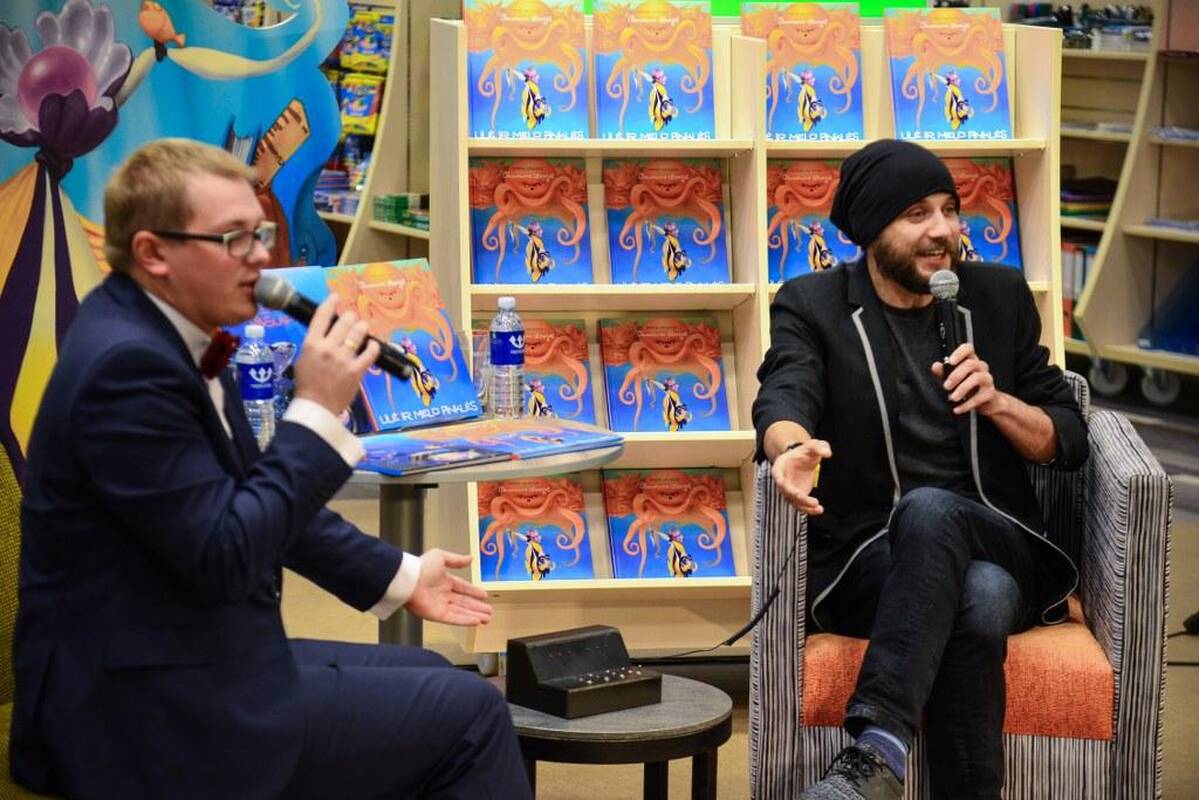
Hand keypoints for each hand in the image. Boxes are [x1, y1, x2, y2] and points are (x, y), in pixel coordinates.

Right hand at [292, 294, 379, 415]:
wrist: (316, 407)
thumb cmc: (307, 384)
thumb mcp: (303, 359)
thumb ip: (314, 343)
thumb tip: (326, 330)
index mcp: (311, 344)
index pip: (321, 316)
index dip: (330, 302)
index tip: (336, 297)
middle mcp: (327, 348)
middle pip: (344, 321)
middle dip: (350, 317)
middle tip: (352, 320)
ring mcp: (343, 359)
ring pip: (359, 332)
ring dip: (362, 327)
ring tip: (363, 328)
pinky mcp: (356, 370)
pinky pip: (371, 352)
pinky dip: (373, 346)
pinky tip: (372, 345)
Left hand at [404, 549, 492, 626]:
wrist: (408, 580)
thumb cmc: (421, 567)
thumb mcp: (441, 557)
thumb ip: (457, 560)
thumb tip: (470, 558)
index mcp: (443, 580)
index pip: (463, 587)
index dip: (474, 592)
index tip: (484, 595)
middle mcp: (442, 594)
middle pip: (464, 603)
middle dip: (477, 607)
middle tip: (489, 611)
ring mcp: (439, 606)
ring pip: (461, 612)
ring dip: (475, 616)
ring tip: (487, 619)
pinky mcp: (436, 615)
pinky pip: (454, 619)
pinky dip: (465, 620)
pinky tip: (476, 621)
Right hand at [771, 439, 830, 515]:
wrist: (802, 459)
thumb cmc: (803, 452)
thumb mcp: (812, 445)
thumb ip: (819, 447)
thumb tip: (827, 453)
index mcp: (780, 467)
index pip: (779, 477)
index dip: (785, 486)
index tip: (796, 492)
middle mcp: (782, 481)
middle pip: (787, 493)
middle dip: (800, 499)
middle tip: (813, 502)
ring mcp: (789, 490)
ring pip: (794, 502)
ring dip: (805, 507)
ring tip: (819, 508)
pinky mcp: (797, 496)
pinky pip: (801, 505)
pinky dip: (809, 509)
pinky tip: (819, 510)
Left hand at [931, 343, 1006, 415]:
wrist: (986, 403)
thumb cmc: (968, 387)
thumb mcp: (954, 379)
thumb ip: (944, 372)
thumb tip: (935, 366)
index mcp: (971, 360)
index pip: (968, 348)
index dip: (960, 353)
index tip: (950, 362)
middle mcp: (981, 367)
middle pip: (971, 364)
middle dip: (956, 375)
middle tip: (946, 386)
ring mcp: (987, 379)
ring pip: (976, 378)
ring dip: (962, 389)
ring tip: (952, 398)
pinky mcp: (990, 393)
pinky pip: (979, 397)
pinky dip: (966, 404)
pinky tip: (957, 408)